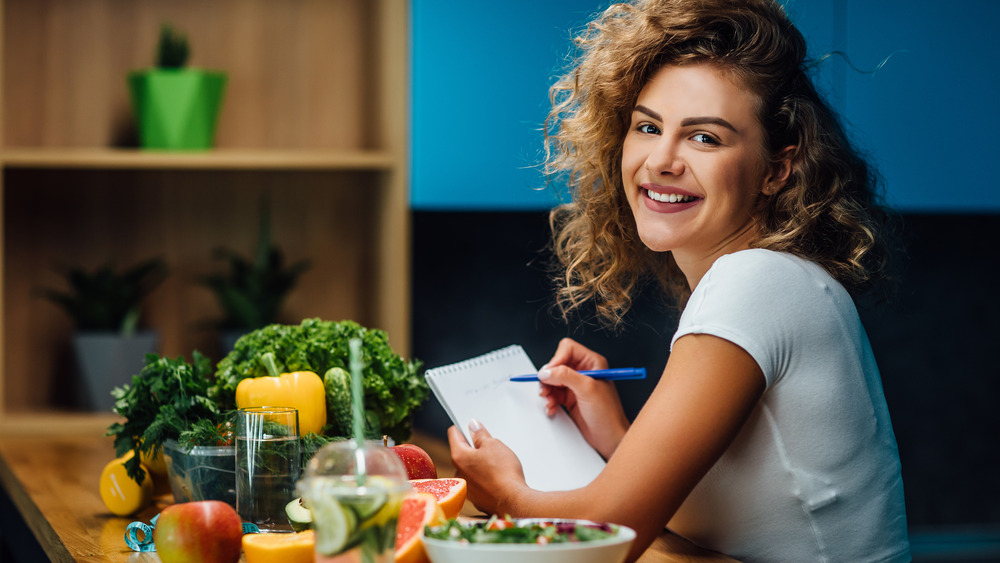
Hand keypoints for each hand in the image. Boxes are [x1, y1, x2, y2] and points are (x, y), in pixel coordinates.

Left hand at [448, 421, 526, 515]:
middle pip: (463, 453)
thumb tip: (473, 426)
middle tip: (490, 445)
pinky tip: (498, 477)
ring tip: (497, 463)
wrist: (513, 501)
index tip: (470, 425)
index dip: (462, 427)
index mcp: (459, 457)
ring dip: (479, 463)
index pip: (454, 435)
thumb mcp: (493, 445)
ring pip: (471, 468)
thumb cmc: (503, 472)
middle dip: (474, 447)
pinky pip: (477, 482)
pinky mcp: (476, 498)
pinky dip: (485, 477)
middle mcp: (458, 473)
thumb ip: (480, 435)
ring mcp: (466, 488)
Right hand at [538, 339, 629, 457]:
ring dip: (547, 390)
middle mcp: (584, 371)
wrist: (609, 438)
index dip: (556, 359)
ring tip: (549, 400)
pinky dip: (550, 400)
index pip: (568, 349)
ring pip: (553, 379)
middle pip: (557, 364)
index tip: (550, 373)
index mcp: (593, 363)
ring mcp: (576, 385)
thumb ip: (566, 376)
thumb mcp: (587, 390)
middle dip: (549, 377)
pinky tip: (552, 407)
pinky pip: (553, 393)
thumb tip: (547, 371)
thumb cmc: (608, 414)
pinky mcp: (570, 398)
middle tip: (545, 389)